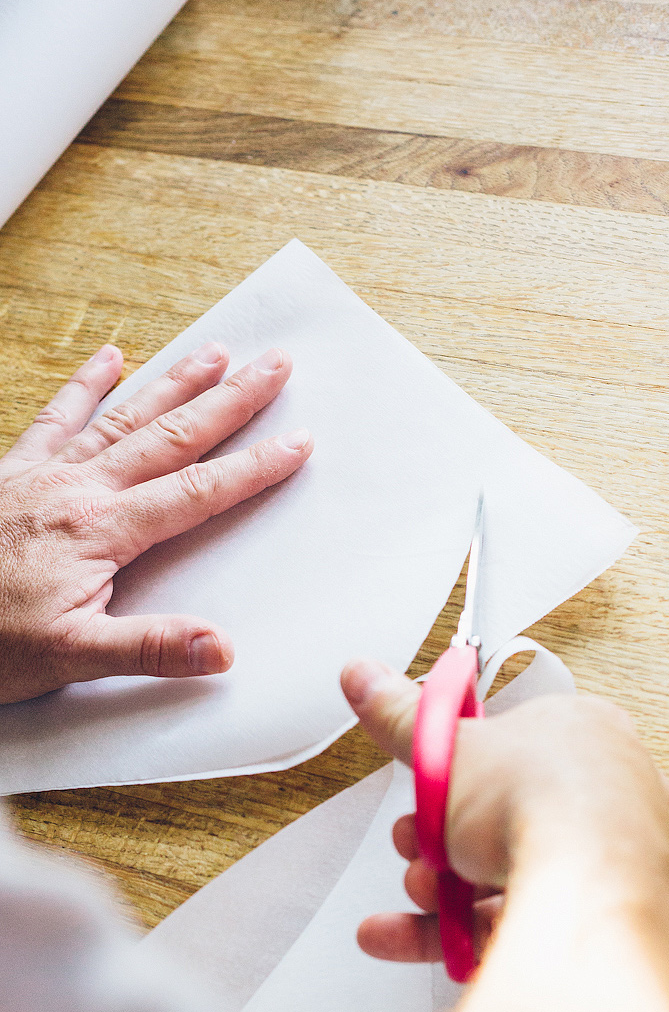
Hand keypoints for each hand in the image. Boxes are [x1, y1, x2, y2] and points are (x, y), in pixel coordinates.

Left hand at [0, 343, 312, 703]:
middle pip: (172, 437)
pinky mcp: (14, 471)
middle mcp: (80, 489)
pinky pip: (56, 418)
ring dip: (174, 383)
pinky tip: (110, 356)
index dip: (254, 467)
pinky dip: (85, 386)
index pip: (198, 493)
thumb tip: (224, 647)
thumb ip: (150, 648)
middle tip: (274, 366)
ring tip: (216, 352)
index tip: (298, 441)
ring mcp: (46, 474)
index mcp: (102, 531)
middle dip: (230, 401)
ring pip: (125, 417)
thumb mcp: (70, 659)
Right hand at [341, 661, 668, 1011]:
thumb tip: (366, 677)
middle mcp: (606, 788)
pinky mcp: (595, 913)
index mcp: (582, 727)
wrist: (587, 885)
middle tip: (416, 840)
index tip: (427, 781)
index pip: (512, 737)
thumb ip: (401, 716)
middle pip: (503, 810)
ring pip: (508, 868)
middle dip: (442, 833)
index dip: (459, 764)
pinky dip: (458, 929)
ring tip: (418, 887)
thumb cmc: (541, 798)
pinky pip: (518, 916)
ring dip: (443, 883)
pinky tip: (408, 935)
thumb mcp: (445, 748)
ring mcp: (607, 855)